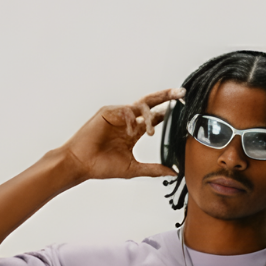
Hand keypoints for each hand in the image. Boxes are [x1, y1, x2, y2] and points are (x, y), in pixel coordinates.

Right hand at [60, 88, 184, 182]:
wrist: (81, 165)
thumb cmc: (102, 166)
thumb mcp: (133, 169)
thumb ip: (153, 169)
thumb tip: (173, 172)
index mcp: (134, 132)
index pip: (155, 118)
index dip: (168, 114)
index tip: (184, 112)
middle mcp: (128, 120)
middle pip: (151, 103)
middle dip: (167, 96)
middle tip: (182, 93)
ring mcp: (118, 114)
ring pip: (140, 105)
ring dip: (149, 116)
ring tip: (150, 132)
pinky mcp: (108, 111)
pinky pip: (125, 110)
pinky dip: (131, 121)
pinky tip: (131, 133)